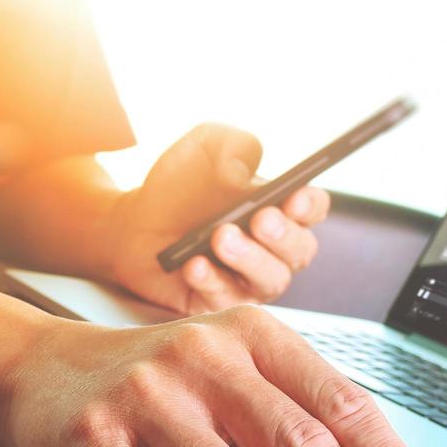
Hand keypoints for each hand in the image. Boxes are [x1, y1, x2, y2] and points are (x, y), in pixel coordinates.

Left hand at [107, 124, 330, 313]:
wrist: (134, 221)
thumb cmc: (180, 183)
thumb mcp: (204, 148)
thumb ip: (233, 144)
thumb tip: (247, 166)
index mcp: (281, 207)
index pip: (312, 209)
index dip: (310, 205)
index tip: (294, 196)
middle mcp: (274, 248)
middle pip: (299, 250)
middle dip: (283, 235)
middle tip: (261, 219)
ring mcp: (249, 279)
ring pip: (269, 280)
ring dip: (248, 258)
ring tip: (221, 237)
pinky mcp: (219, 302)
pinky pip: (224, 299)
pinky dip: (210, 281)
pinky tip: (194, 265)